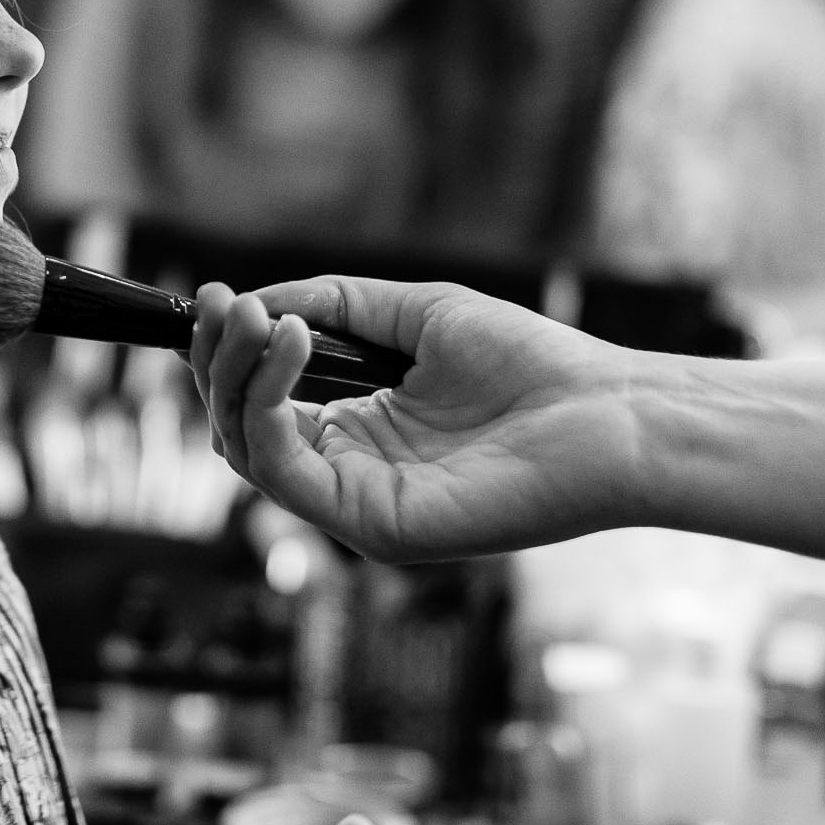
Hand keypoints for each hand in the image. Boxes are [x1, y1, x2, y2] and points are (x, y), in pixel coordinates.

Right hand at [187, 276, 654, 561]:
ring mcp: (357, 503)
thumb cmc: (532, 365)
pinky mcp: (372, 525)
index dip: (229, 352)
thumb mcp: (418, 314)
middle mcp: (349, 470)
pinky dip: (269, 406)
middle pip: (237, 427)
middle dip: (217, 360)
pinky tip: (295, 347)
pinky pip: (285, 473)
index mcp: (359, 427)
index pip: (260, 401)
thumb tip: (256, 301)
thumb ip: (335, 305)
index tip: (218, 298)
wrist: (607, 413)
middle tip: (222, 303)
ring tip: (260, 318)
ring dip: (235, 377)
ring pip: (246, 450)